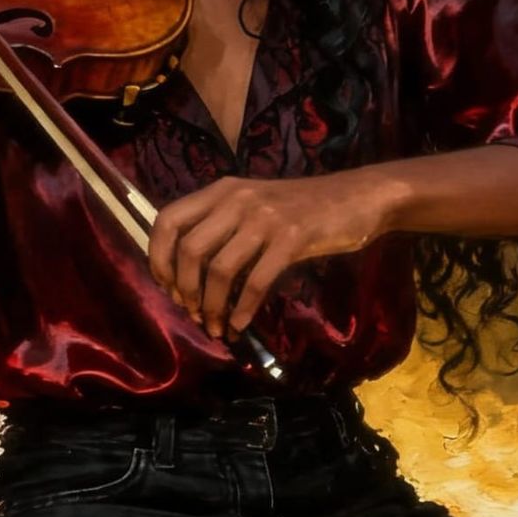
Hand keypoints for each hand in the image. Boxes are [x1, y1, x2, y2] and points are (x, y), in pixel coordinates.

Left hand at [147, 172, 396, 339]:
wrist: (359, 197)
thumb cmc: (304, 208)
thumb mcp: (255, 204)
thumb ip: (222, 225)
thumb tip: (187, 271)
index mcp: (222, 190)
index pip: (168, 220)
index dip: (158, 257)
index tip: (167, 286)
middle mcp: (237, 199)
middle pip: (189, 250)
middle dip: (184, 289)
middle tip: (192, 312)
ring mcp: (264, 218)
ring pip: (219, 269)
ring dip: (212, 306)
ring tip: (216, 326)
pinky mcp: (291, 238)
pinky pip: (255, 281)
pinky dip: (243, 309)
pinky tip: (240, 324)